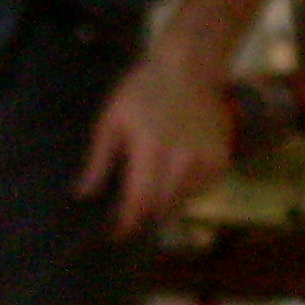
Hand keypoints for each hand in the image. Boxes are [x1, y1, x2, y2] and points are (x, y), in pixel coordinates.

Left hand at [76, 47, 230, 239]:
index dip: (128, 224)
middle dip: (144, 218)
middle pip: (163, 208)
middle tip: (130, 220)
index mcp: (151, 149)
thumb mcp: (112, 120)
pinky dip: (185, 192)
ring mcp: (207, 160)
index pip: (140, 201)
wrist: (189, 67)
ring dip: (165, 206)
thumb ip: (99, 160)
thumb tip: (82, 195)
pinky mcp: (222, 160)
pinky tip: (173, 179)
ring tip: (150, 198)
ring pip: (183, 202)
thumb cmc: (143, 90)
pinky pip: (201, 191)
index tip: (116, 236)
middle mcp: (183, 159)